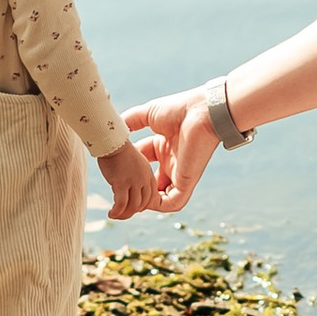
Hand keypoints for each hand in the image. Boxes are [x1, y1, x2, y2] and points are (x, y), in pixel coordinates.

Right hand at [95, 136, 156, 222]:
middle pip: (143, 203)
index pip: (150, 196)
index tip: (133, 207)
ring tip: (115, 215)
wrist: (111, 142)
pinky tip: (111, 213)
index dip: (143, 205)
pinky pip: (121, 204)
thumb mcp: (134, 164)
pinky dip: (116, 212)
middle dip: (133, 211)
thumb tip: (127, 189)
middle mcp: (143, 179)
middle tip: (122, 212)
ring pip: (133, 206)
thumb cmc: (119, 151)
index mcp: (148, 174)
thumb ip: (135, 176)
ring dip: (124, 214)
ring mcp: (134, 182)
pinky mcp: (121, 184)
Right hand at [123, 89, 221, 214]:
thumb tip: (116, 129)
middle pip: (151, 183)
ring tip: (129, 202)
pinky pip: (173, 203)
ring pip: (162, 197)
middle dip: (137, 190)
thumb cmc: (178, 109)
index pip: (144, 164)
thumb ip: (131, 121)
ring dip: (145, 202)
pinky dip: (158, 206)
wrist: (200, 111)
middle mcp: (171, 162)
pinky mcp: (186, 181)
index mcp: (164, 147)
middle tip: (120, 192)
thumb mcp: (147, 115)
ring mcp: (179, 173)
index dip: (130, 169)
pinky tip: (144, 203)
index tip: (116, 169)